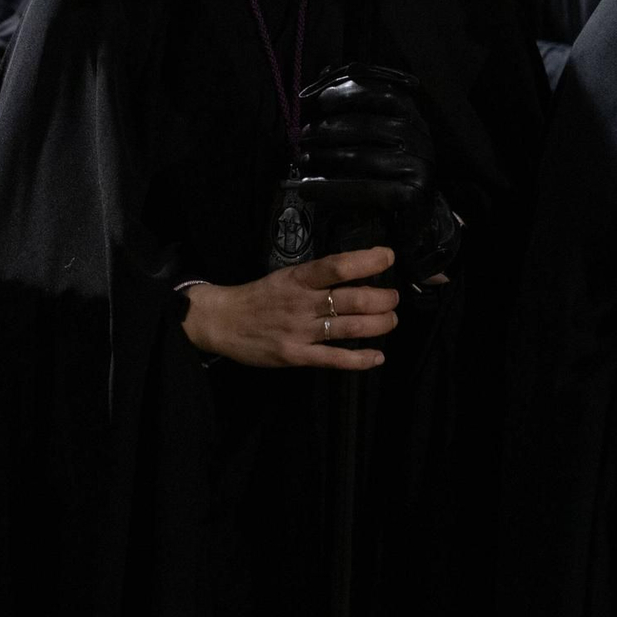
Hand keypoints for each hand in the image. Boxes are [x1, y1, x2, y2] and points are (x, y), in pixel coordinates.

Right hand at [181, 246, 397, 369]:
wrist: (222, 320)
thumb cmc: (257, 296)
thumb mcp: (285, 277)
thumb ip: (315, 277)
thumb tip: (353, 273)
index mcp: (298, 278)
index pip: (338, 266)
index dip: (367, 261)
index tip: (388, 257)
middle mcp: (302, 303)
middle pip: (352, 299)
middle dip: (382, 299)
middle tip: (394, 297)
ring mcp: (300, 331)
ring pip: (349, 328)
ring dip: (379, 325)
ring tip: (391, 320)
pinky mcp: (296, 355)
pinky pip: (334, 359)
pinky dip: (360, 359)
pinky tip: (377, 357)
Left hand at [295, 65, 433, 212]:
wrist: (416, 215)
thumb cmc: (387, 169)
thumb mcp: (377, 134)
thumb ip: (355, 105)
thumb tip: (323, 75)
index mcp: (411, 116)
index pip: (384, 93)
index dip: (351, 92)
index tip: (321, 99)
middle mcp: (419, 137)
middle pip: (366, 125)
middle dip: (328, 129)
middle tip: (302, 137)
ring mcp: (418, 165)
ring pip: (360, 156)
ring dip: (324, 158)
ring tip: (302, 160)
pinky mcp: (410, 193)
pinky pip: (363, 188)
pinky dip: (330, 188)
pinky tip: (308, 189)